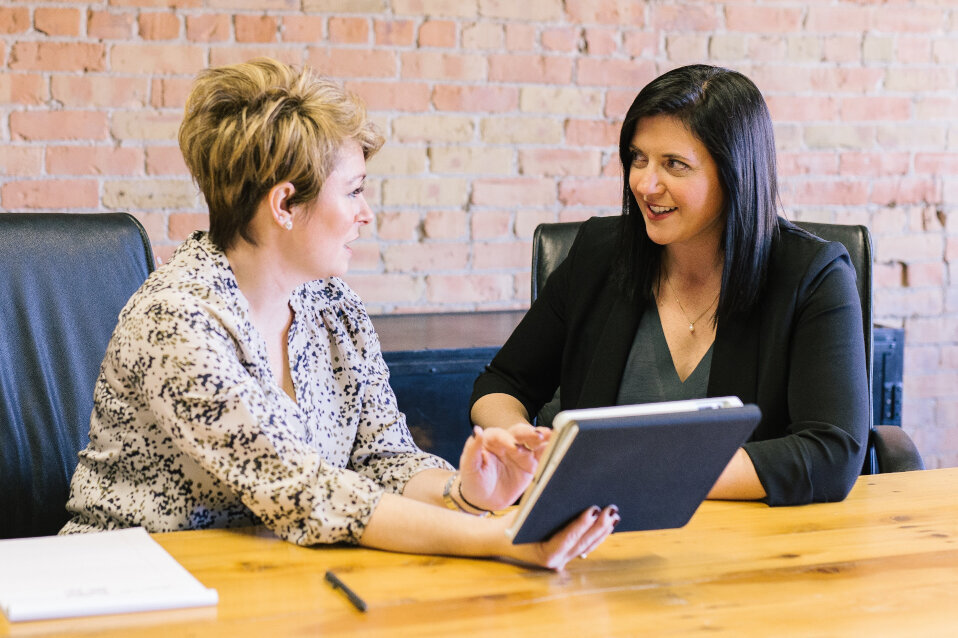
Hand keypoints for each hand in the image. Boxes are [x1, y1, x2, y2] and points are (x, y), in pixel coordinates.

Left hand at [457, 425, 550, 512]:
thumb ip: (472, 449)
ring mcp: (521, 452)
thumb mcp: (469, 467)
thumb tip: (477, 430)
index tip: (512, 447)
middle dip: (529, 433)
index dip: (506, 439)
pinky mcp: (531, 463)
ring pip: (533, 441)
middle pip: (519, 433)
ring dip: (542, 437)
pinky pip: (542, 454)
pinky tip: (558, 445)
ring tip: (552, 435)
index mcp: (491, 440)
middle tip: (537, 435)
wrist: (484, 500)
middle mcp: (507, 442)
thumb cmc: (474, 481)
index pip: (500, 435)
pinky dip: (550, 449)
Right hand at [500, 505, 619, 570]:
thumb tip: (567, 493)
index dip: (582, 524)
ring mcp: (562, 560)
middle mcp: (556, 562)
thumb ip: (544, 509)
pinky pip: (585, 546)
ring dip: (602, 531)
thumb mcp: (524, 515)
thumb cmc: (512, 525)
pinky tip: (607, 524)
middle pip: (583, 543)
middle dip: (599, 526)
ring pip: (587, 546)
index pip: (567, 538)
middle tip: (611, 509)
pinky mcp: (566, 555)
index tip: (594, 510)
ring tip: (614, 515)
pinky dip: (596, 535)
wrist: (500, 539)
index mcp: (544, 554)